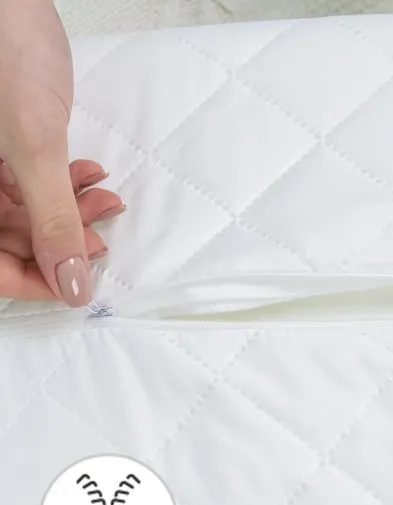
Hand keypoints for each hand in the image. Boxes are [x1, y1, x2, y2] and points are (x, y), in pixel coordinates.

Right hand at [0, 0, 119, 306]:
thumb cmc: (2, 53)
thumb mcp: (32, 146)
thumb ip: (52, 218)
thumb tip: (71, 285)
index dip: (32, 279)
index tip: (79, 286)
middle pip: (8, 239)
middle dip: (60, 243)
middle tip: (100, 240)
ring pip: (25, 211)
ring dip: (70, 212)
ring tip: (106, 202)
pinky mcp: (4, 144)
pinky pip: (32, 180)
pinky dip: (65, 183)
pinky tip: (92, 175)